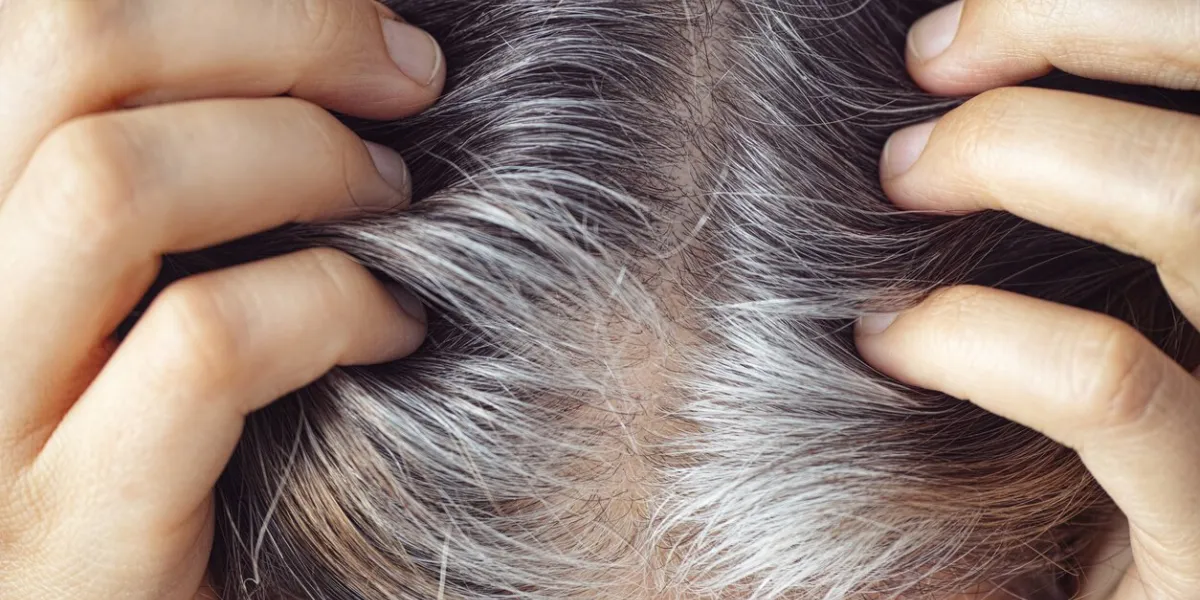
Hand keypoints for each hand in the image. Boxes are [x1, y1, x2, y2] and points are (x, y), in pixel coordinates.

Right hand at [0, 1, 442, 597]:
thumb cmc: (175, 434)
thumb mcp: (139, 279)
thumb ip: (173, 164)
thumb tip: (319, 45)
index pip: (41, 22)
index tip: (364, 27)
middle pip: (69, 55)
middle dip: (283, 32)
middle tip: (408, 79)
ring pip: (109, 182)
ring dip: (301, 156)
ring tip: (391, 195)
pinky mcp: (71, 534)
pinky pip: (204, 345)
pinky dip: (330, 304)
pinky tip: (394, 328)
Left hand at [856, 1, 1199, 598]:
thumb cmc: (1081, 467)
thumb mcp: (1111, 311)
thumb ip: (1092, 211)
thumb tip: (961, 74)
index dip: (1122, 9)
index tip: (962, 32)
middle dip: (1077, 25)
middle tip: (932, 60)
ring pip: (1199, 204)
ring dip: (1024, 149)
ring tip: (903, 174)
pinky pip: (1108, 380)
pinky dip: (979, 335)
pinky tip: (892, 339)